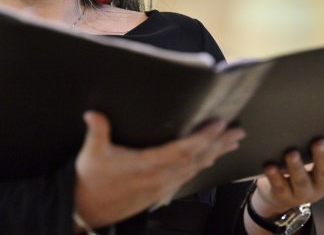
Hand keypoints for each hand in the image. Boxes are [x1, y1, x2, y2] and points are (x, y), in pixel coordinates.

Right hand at [74, 111, 244, 227]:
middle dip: (219, 144)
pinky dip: (202, 165)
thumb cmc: (90, 181)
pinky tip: (210, 159)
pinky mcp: (160, 192)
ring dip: (215, 154)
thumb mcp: (92, 154)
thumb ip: (96, 131)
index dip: (204, 137)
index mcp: (147, 166)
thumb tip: (92, 113)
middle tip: (237, 132)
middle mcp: (159, 177)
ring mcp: (161, 186)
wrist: (86, 209)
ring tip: (231, 142)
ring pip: (195, 169)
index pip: (184, 150)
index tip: (219, 124)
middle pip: (197, 159)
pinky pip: (187, 177)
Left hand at [248, 126, 323, 223]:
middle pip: (323, 172)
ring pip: (301, 181)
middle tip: (318, 141)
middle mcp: (322, 186)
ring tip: (291, 152)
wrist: (281, 195)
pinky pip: (279, 186)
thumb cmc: (307, 169)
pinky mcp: (284, 196)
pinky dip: (274, 176)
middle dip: (321, 157)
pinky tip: (269, 165)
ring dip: (296, 167)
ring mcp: (303, 193)